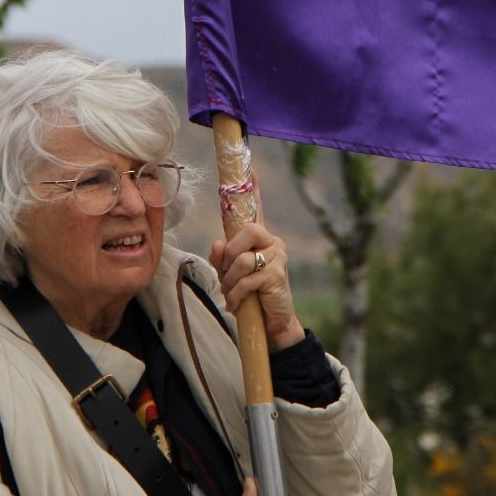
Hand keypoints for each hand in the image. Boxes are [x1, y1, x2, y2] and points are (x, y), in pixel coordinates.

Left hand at [209, 179, 303, 351]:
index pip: (257, 209)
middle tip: (225, 272)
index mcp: (261, 239)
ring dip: (229, 280)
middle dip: (230, 252)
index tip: (251, 170)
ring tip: (230, 293)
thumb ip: (222, 258)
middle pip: (249, 229)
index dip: (253, 190)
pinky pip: (246, 279)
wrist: (271, 325)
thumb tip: (217, 244)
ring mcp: (278, 258)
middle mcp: (273, 243)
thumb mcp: (230, 275)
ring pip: (242, 259)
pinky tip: (235, 304)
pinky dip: (235, 294)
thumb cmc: (251, 296)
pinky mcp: (277, 276)